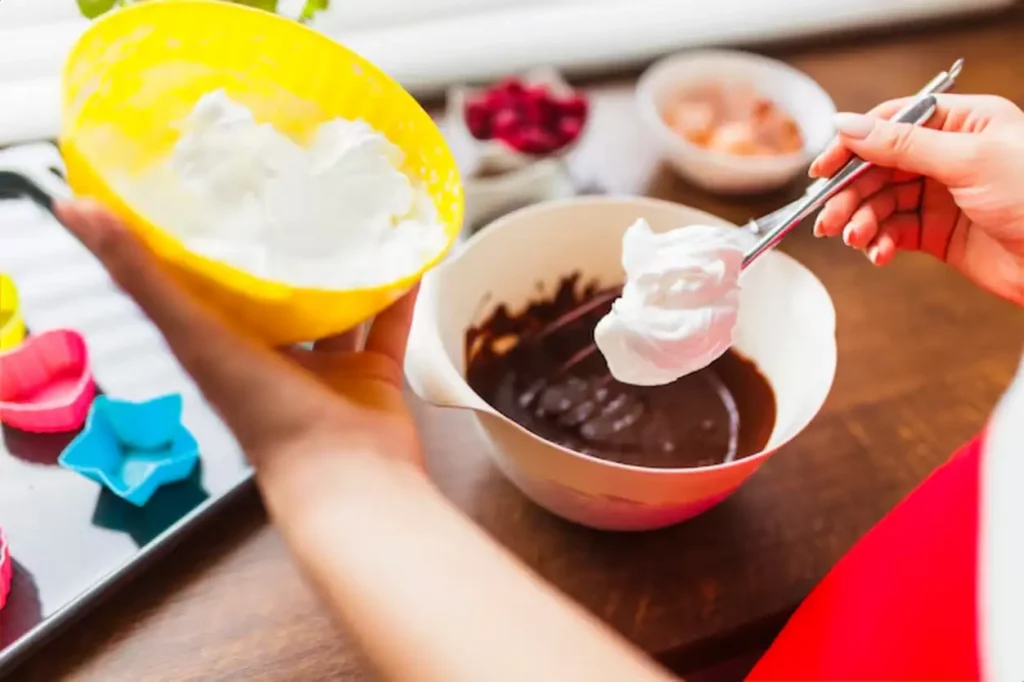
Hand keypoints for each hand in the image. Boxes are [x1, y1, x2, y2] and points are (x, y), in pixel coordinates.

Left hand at [54, 200, 674, 681]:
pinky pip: (388, 326)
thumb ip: (140, 274)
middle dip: (282, 250)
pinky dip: (398, 294)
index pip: (207, 286)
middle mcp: (274, 358)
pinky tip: (408, 254)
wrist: (345, 475)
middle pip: (276, 295)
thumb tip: (73, 208)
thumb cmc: (265, 414)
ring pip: (338, 307)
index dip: (204, 241)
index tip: (211, 189)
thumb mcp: (192, 332)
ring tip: (355, 216)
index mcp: (224, 349)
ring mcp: (328, 369)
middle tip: (294, 192)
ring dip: (345, 268)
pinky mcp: (374, 375)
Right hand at [811, 94, 1023, 305]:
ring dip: (862, 220)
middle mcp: (948, 157)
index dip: (854, 144)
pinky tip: (879, 251)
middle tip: (830, 216)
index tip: (824, 167)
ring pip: (881, 202)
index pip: (892, 123)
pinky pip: (894, 232)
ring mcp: (941, 196)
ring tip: (856, 237)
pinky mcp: (938, 233)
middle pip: (879, 167)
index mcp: (963, 123)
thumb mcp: (967, 160)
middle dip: (851, 193)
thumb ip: (902, 144)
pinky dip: (880, 243)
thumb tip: (849, 125)